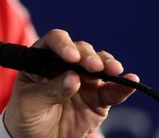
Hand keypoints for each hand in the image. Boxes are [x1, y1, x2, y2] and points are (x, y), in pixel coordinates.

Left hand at [3, 29, 137, 137]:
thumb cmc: (27, 116)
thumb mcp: (30, 103)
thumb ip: (51, 90)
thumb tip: (73, 78)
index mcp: (42, 61)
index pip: (53, 43)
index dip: (63, 44)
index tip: (71, 56)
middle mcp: (65, 66)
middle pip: (80, 51)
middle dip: (89, 56)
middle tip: (93, 66)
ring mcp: (83, 81)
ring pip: (99, 65)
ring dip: (107, 64)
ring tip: (113, 69)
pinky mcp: (98, 99)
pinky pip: (112, 91)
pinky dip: (123, 86)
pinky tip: (131, 81)